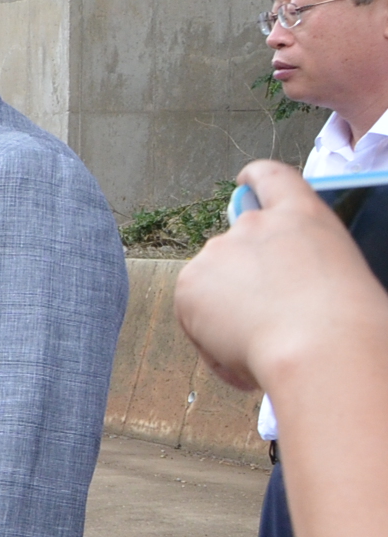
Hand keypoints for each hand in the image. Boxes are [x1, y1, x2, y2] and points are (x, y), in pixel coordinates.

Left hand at [177, 161, 387, 391]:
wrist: (321, 347)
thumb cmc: (347, 323)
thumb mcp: (335, 274)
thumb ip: (301, 264)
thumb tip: (282, 288)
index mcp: (304, 215)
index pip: (272, 178)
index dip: (254, 178)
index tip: (244, 181)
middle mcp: (256, 224)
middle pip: (236, 245)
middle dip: (243, 281)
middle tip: (267, 318)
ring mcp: (219, 251)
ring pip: (213, 283)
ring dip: (227, 311)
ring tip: (262, 345)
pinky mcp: (189, 283)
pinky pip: (193, 312)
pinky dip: (210, 338)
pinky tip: (241, 358)